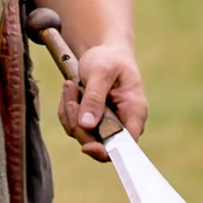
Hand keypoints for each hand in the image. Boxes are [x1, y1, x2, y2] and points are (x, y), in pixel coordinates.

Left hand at [56, 42, 148, 162]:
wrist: (104, 52)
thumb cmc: (109, 58)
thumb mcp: (102, 71)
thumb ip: (95, 97)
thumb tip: (86, 124)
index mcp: (135, 112)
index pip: (125, 145)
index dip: (107, 151)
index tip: (87, 146)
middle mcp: (123, 123)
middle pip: (98, 144)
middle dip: (78, 121)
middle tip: (70, 90)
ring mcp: (106, 125)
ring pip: (82, 135)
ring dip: (70, 112)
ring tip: (71, 85)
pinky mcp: (92, 122)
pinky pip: (74, 126)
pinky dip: (67, 109)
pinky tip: (71, 89)